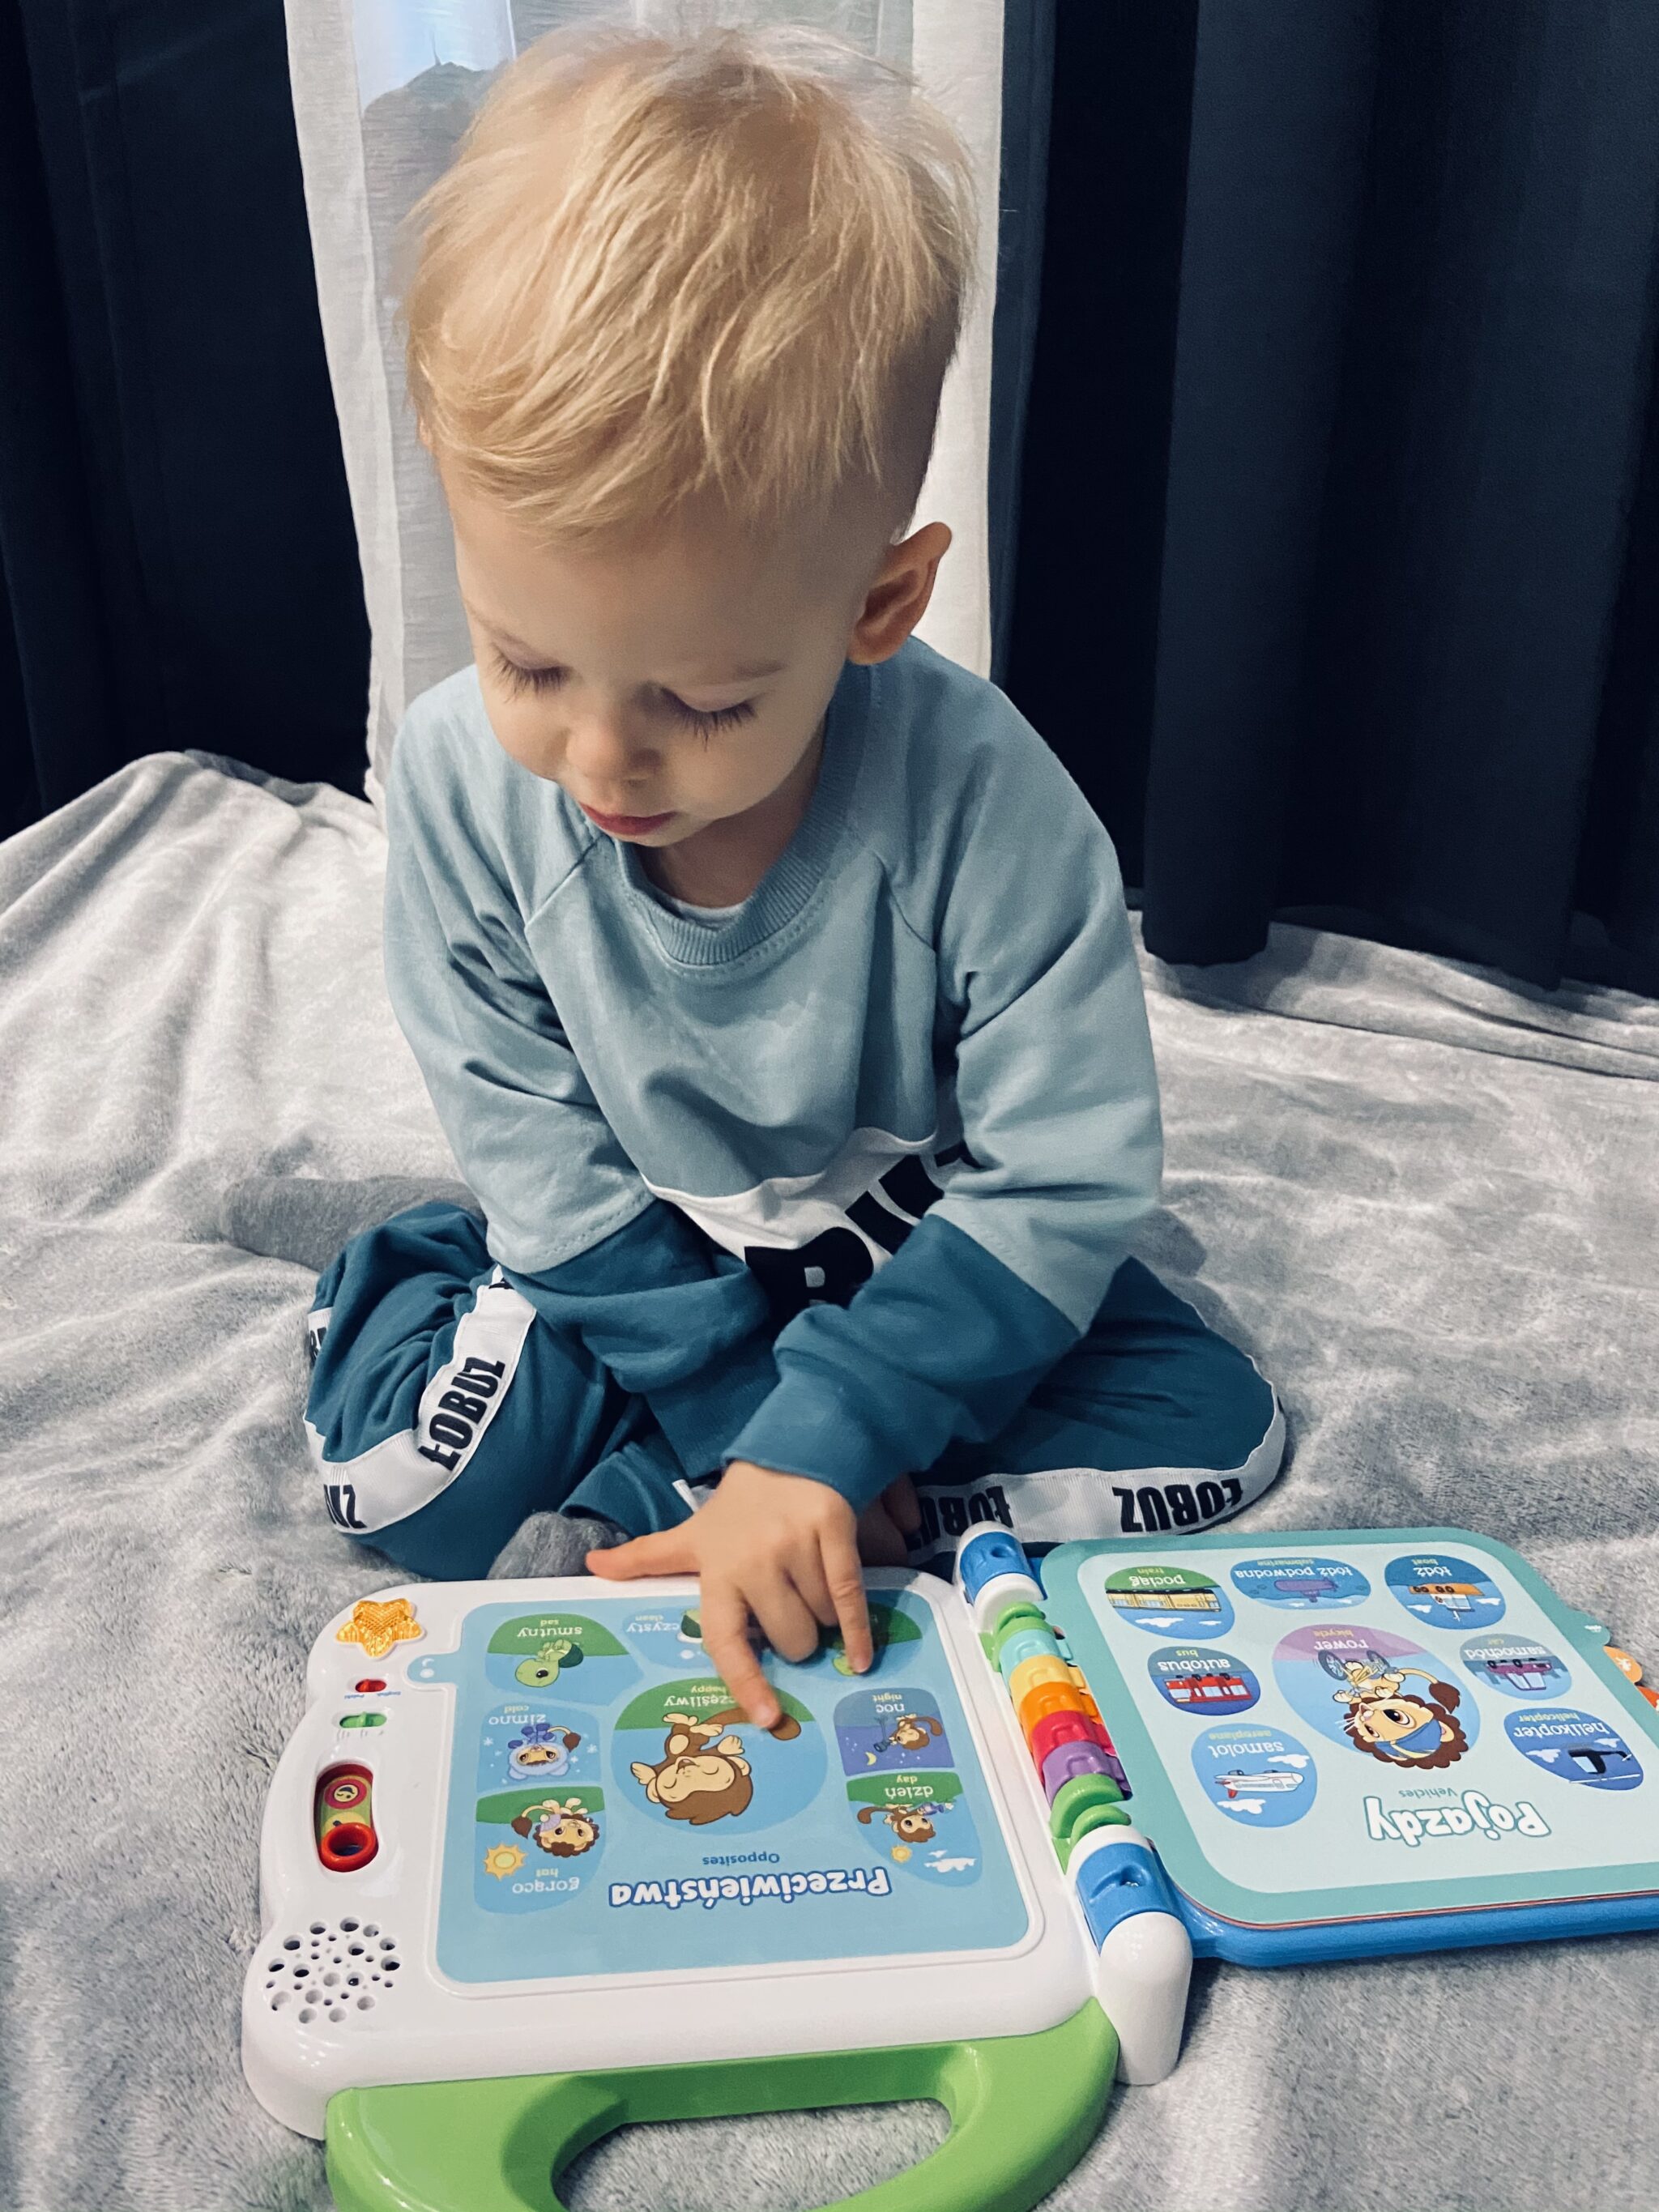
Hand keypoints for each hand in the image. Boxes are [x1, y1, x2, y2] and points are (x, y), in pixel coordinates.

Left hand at [587, 1465, 922, 1725]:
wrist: (787, 1451)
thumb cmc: (737, 1508)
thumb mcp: (690, 1534)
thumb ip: (645, 1557)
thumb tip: (593, 1566)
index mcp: (716, 1568)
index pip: (726, 1638)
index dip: (746, 1680)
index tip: (767, 1717)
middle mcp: (754, 1560)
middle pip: (789, 1637)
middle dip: (798, 1639)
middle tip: (794, 1615)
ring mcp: (795, 1544)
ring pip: (821, 1619)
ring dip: (825, 1620)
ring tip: (813, 1590)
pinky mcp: (832, 1528)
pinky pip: (849, 1595)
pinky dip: (858, 1632)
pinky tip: (861, 1659)